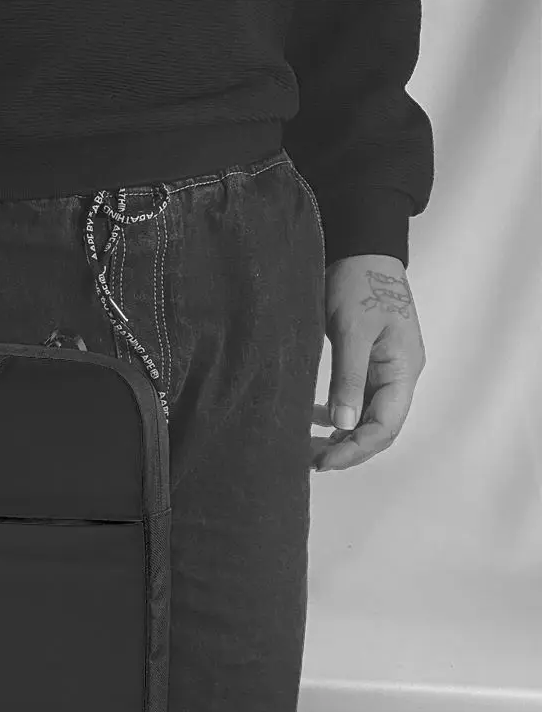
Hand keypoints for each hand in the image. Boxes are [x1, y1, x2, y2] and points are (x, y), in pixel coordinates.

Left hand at [313, 254, 426, 470]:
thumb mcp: (352, 331)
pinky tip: (315, 420)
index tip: (323, 462)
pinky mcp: (367, 364)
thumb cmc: (359, 283)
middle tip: (312, 462)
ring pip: (366, 417)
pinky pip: (356, 401)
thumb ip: (349, 378)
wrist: (360, 249)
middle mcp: (398, 376)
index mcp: (403, 370)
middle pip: (378, 428)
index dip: (355, 450)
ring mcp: (384, 371)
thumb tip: (344, 424)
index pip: (385, 427)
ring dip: (341, 436)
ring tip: (310, 449)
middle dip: (348, 449)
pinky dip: (337, 416)